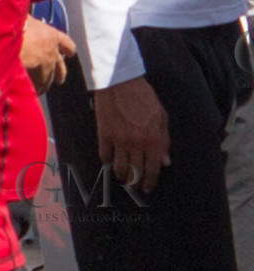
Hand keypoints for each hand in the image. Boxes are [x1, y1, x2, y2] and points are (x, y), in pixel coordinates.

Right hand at [21, 13, 75, 93]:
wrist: (9, 40)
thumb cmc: (15, 25)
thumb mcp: (23, 16)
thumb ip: (25, 20)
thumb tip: (19, 13)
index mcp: (52, 36)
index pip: (66, 44)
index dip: (67, 48)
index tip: (69, 52)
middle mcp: (52, 53)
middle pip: (61, 68)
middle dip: (59, 74)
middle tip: (59, 79)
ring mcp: (45, 68)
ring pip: (48, 80)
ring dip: (43, 83)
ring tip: (38, 88)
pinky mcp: (36, 78)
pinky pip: (35, 87)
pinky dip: (31, 88)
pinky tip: (26, 90)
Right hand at [94, 75, 169, 194]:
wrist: (120, 82)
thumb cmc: (144, 97)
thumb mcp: (161, 116)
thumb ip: (164, 140)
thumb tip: (166, 161)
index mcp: (153, 139)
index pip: (153, 169)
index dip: (150, 181)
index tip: (148, 188)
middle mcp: (137, 143)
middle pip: (135, 173)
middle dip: (136, 183)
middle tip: (135, 186)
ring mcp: (119, 140)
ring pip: (119, 169)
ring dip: (122, 177)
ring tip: (123, 178)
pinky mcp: (104, 135)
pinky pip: (105, 156)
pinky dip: (108, 161)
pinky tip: (111, 161)